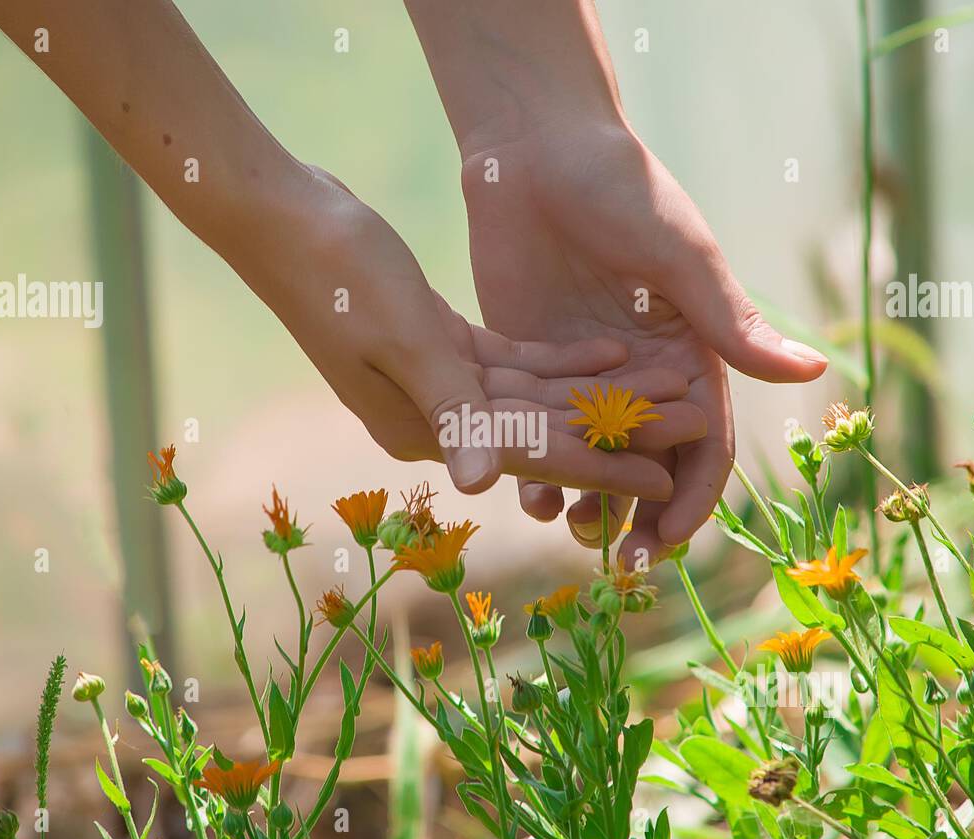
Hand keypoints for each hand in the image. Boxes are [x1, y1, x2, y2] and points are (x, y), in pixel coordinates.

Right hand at [247, 164, 705, 499]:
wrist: (282, 217)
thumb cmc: (336, 274)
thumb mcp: (402, 338)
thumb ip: (450, 407)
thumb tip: (477, 485)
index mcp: (427, 426)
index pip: (532, 455)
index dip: (602, 465)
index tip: (665, 481)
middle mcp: (437, 414)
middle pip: (546, 429)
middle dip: (618, 428)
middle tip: (691, 424)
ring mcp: (438, 380)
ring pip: (539, 394)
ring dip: (601, 389)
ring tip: (671, 387)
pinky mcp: (440, 343)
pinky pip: (516, 360)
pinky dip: (561, 355)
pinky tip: (612, 348)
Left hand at [460, 122, 827, 561]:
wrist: (537, 150)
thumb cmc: (624, 188)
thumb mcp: (682, 256)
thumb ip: (731, 323)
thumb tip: (814, 372)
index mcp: (691, 357)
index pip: (702, 448)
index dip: (690, 498)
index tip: (667, 539)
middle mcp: (641, 377)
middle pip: (648, 468)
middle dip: (638, 518)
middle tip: (618, 561)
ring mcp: (584, 375)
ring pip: (591, 461)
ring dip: (585, 503)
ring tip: (571, 533)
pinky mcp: (532, 364)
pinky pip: (537, 430)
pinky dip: (533, 466)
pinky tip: (523, 494)